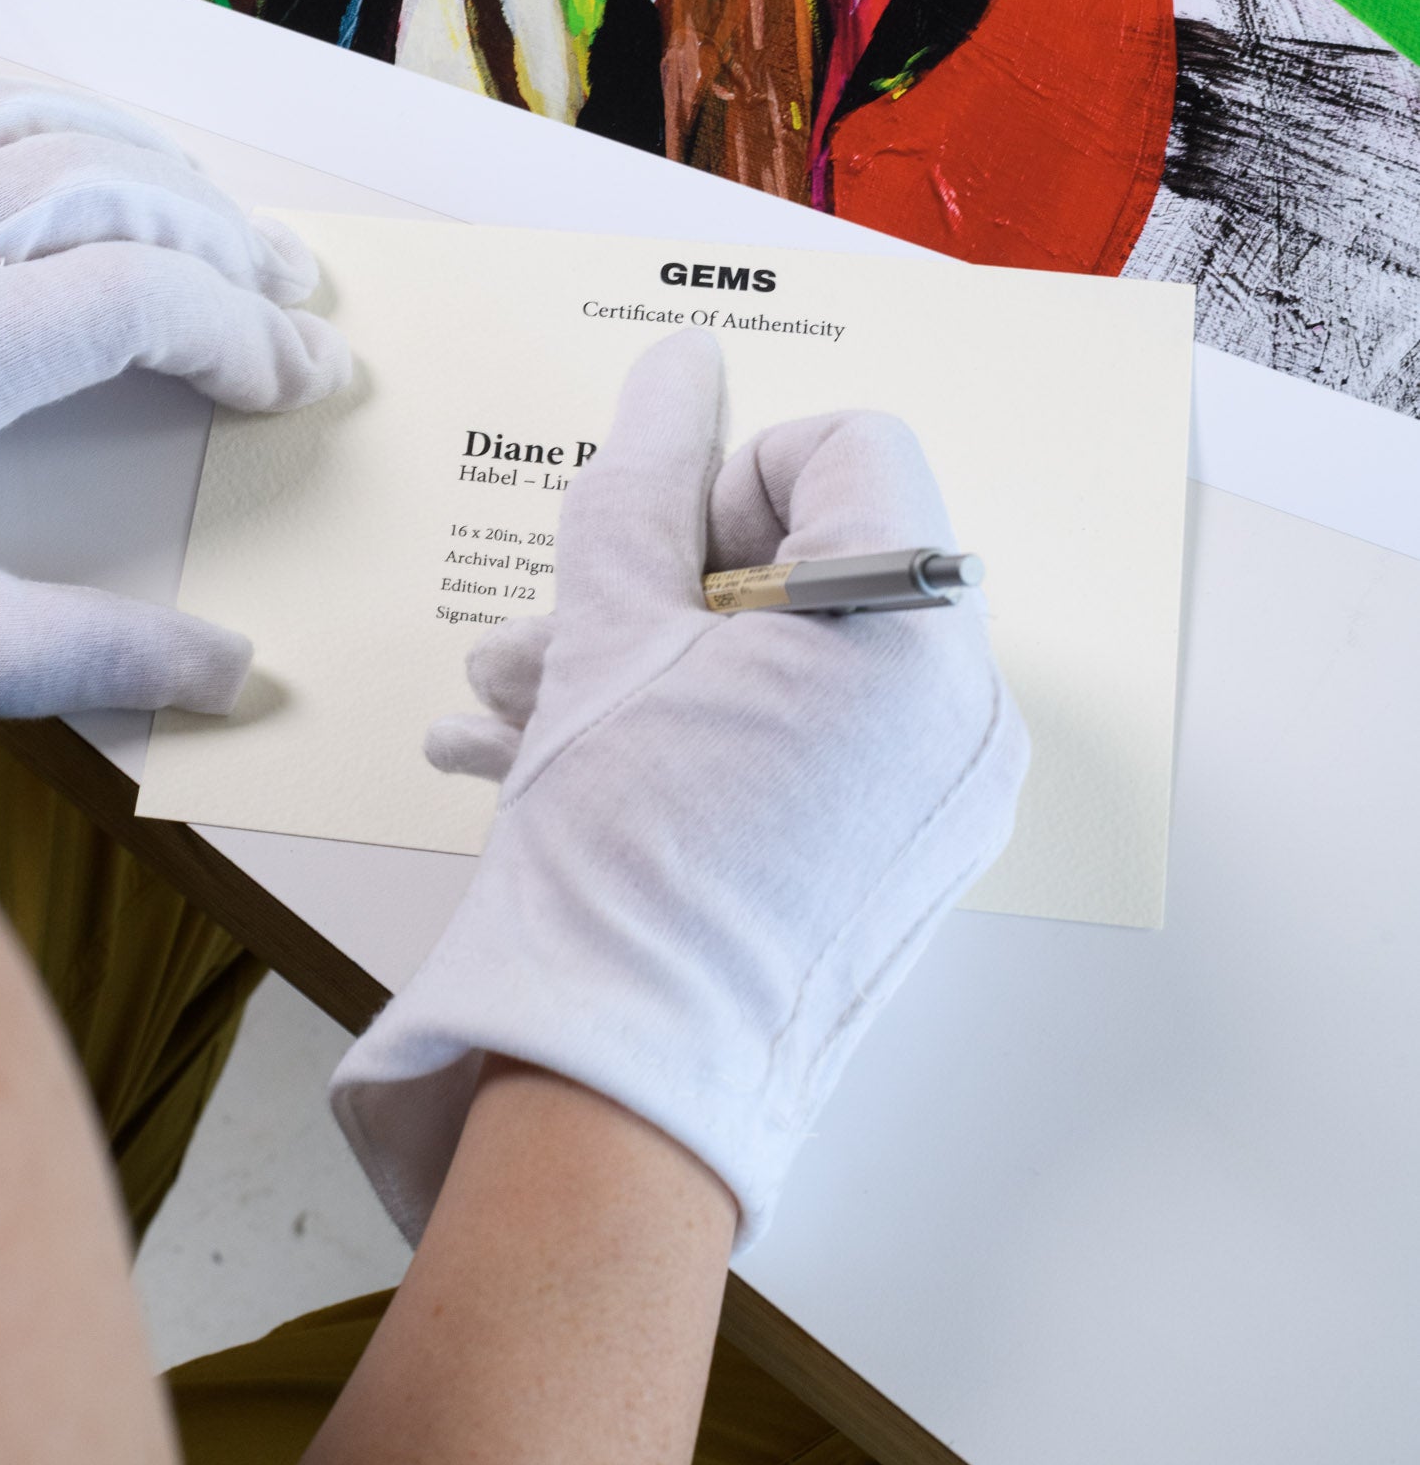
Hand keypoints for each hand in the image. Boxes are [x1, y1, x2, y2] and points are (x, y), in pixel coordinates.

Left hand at [0, 76, 347, 714]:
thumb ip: (69, 651)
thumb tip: (227, 671)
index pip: (153, 299)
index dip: (252, 335)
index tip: (305, 378)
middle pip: (122, 191)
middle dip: (232, 242)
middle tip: (300, 296)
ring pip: (42, 124)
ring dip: (155, 166)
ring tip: (220, 213)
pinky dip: (48, 121)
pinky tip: (68, 157)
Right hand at [333, 327, 1027, 1248]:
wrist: (617, 1099)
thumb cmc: (617, 861)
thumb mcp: (607, 631)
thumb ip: (643, 477)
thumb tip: (681, 366)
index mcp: (915, 632)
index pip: (850, 452)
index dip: (728, 474)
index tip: (639, 550)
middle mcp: (959, 713)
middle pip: (814, 565)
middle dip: (656, 585)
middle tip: (539, 637)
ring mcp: (936, 802)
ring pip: (792, 668)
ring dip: (650, 665)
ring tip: (505, 711)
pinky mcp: (898, 866)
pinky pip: (806, 753)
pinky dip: (699, 736)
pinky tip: (548, 761)